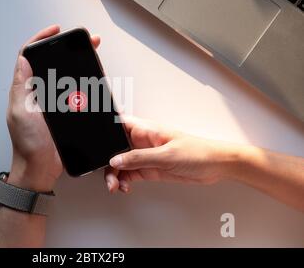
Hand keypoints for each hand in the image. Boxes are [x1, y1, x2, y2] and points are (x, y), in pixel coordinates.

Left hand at [7, 25, 100, 191]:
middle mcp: (37, 92)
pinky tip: (93, 78)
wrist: (41, 168)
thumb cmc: (28, 144)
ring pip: (64, 76)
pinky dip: (83, 82)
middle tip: (84, 41)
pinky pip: (74, 92)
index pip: (29, 57)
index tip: (55, 31)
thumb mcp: (21, 113)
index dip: (40, 40)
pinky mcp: (64, 112)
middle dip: (67, 49)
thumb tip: (22, 59)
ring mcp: (51, 101)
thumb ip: (21, 87)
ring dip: (78, 64)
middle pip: (51, 63)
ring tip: (93, 54)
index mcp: (24, 89)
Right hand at [105, 116, 241, 192]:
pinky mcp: (149, 168)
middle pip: (114, 148)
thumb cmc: (197, 151)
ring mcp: (144, 155)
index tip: (95, 144)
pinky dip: (124, 181)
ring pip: (120, 164)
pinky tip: (125, 187)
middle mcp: (141, 141)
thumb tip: (116, 160)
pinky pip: (129, 174)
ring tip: (116, 185)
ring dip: (114, 174)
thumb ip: (138, 158)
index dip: (103, 131)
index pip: (117, 124)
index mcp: (145, 129)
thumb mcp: (165, 155)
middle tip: (108, 174)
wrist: (215, 166)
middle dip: (107, 161)